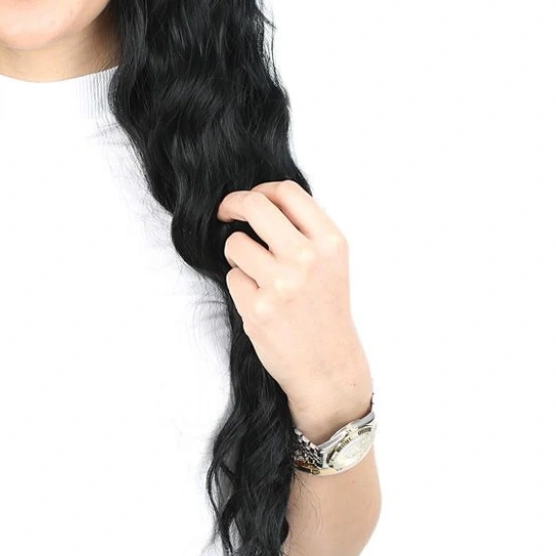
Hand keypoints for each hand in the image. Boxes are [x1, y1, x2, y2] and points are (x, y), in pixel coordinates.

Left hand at [217, 180, 371, 433]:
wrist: (328, 366)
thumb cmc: (325, 310)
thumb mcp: (331, 262)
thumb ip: (304, 230)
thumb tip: (261, 199)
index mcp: (330, 242)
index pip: (286, 191)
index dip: (260, 189)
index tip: (249, 200)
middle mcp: (307, 258)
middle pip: (254, 206)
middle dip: (231, 204)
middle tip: (224, 213)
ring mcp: (281, 283)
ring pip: (235, 244)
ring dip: (237, 255)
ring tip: (257, 275)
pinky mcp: (257, 308)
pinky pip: (232, 278)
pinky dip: (240, 286)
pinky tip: (261, 302)